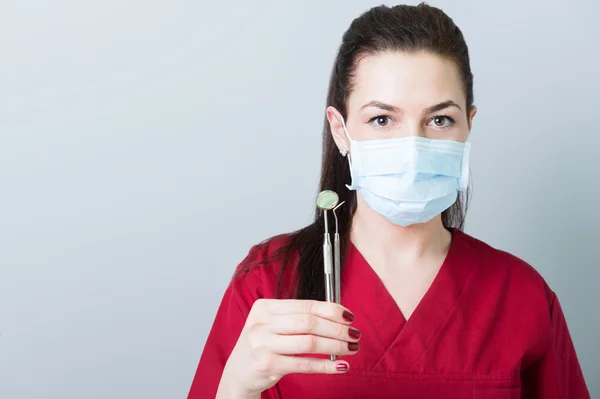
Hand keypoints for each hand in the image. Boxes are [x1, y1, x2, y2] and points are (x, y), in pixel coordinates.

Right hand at [217, 299, 359, 397]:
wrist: (237, 373)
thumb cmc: (262, 346)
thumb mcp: (271, 325)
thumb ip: (297, 317)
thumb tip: (336, 316)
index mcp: (265, 307)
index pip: (305, 305)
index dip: (331, 310)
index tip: (348, 316)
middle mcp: (262, 324)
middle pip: (309, 322)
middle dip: (337, 329)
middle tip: (354, 334)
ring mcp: (263, 344)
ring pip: (309, 342)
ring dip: (335, 346)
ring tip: (351, 349)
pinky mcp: (267, 365)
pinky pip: (304, 364)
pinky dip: (326, 365)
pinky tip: (340, 366)